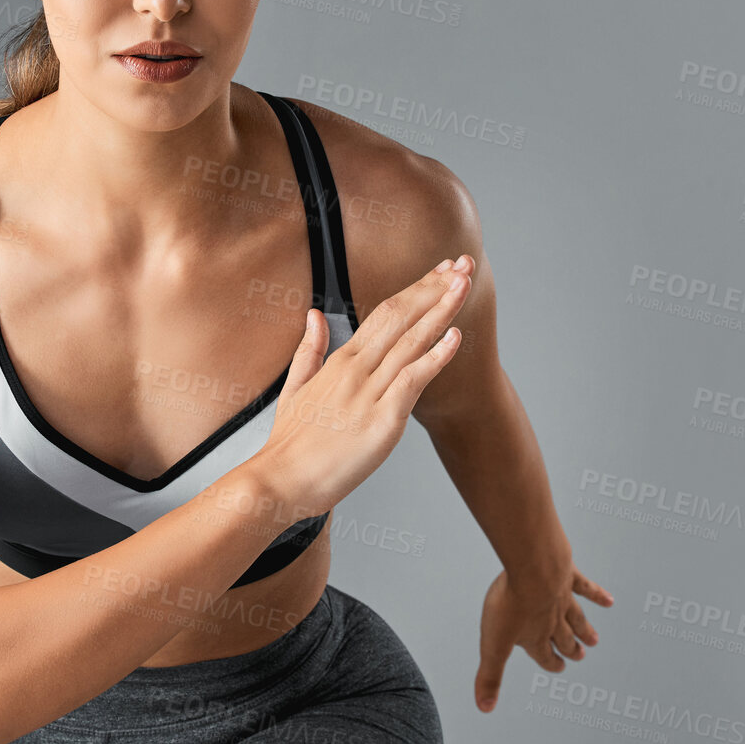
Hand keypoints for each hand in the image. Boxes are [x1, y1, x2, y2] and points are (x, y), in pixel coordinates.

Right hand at [255, 256, 472, 517]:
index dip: (417, 289)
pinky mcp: (382, 421)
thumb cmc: (289, 443)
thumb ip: (309, 349)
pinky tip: (454, 338)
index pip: (386, 313)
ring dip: (442, 311)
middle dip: (435, 288)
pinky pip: (412, 382)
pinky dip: (435, 358)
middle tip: (464, 263)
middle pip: (401, 317)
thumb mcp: (294, 388)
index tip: (441, 271)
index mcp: (341, 361)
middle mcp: (357, 370)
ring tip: (465, 284)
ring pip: (411, 342)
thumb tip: (314, 314)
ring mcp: (369, 394)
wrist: (280, 480)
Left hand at [474, 565, 613, 711]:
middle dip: (570, 648)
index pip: (543, 655)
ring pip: (575, 617)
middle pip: (562, 638)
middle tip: (580, 655)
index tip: (559, 667)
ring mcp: (562, 598)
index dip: (550, 663)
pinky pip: (584, 587)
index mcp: (534, 636)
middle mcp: (551, 620)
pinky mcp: (567, 575)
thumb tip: (484, 708)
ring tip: (593, 639)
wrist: (531, 568)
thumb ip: (490, 675)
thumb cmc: (511, 603)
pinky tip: (608, 600)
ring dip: (584, 629)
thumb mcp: (493, 644)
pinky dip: (597, 594)